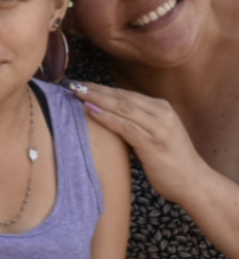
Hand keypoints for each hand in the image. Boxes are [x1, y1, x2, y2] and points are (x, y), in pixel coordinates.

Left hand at [69, 81, 205, 202]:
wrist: (194, 183)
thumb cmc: (171, 160)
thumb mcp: (156, 133)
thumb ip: (138, 121)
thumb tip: (107, 112)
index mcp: (162, 108)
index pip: (126, 94)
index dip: (102, 88)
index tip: (82, 85)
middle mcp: (162, 113)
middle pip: (122, 97)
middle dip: (96, 90)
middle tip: (74, 85)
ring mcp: (159, 128)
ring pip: (122, 108)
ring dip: (97, 99)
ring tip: (77, 94)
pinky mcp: (153, 143)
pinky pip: (125, 126)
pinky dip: (106, 117)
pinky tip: (91, 111)